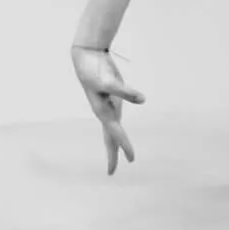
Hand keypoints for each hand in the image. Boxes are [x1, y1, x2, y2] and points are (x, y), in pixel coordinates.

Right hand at [70, 46, 144, 172]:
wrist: (85, 56)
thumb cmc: (94, 69)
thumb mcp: (109, 81)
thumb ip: (126, 92)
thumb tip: (143, 100)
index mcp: (103, 112)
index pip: (116, 133)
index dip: (124, 146)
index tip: (131, 160)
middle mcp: (104, 111)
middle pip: (109, 137)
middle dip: (112, 154)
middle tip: (111, 173)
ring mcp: (106, 104)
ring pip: (112, 128)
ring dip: (115, 142)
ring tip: (119, 154)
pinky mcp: (110, 97)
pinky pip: (115, 115)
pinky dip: (118, 125)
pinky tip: (117, 129)